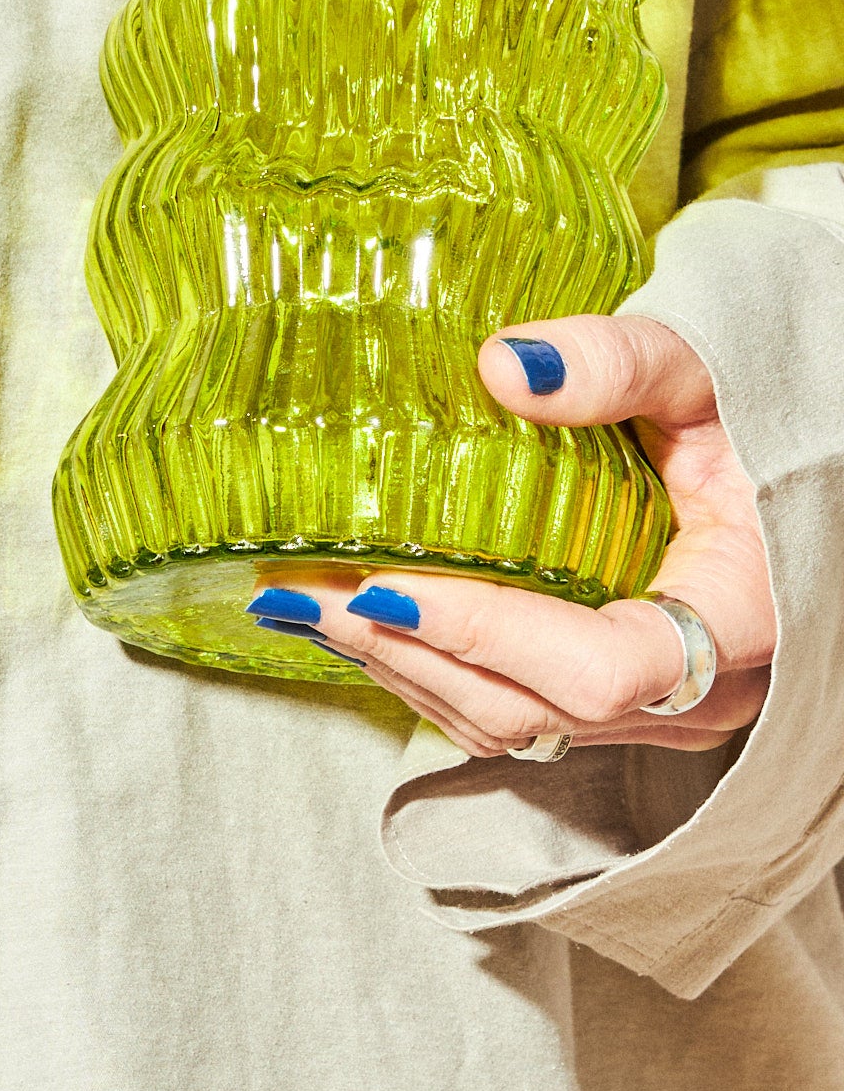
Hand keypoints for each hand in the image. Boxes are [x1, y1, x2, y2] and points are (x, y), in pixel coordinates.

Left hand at [287, 316, 774, 755]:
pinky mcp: (621, 710)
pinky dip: (432, 673)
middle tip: (298, 593)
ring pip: (512, 727)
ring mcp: (658, 713)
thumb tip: (505, 367)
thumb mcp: (712, 378)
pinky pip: (517, 716)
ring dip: (402, 671)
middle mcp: (698, 693)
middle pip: (530, 709)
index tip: (388, 587)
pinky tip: (365, 624)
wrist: (813, 479)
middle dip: (405, 652)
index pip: (601, 669)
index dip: (488, 636)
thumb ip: (625, 363)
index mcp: (737, 619)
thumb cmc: (777, 428)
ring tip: (302, 609)